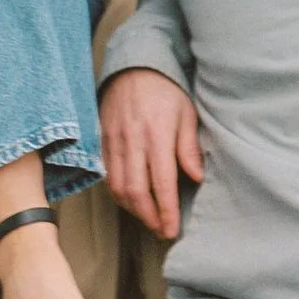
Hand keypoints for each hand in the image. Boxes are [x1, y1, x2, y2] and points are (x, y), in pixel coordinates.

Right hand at [102, 68, 202, 237]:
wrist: (134, 67)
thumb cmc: (166, 91)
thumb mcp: (187, 114)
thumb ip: (189, 147)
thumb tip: (197, 177)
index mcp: (157, 135)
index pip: (161, 183)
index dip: (166, 211)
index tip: (172, 230)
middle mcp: (132, 141)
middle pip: (135, 191)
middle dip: (149, 217)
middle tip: (161, 231)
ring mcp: (113, 141)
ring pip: (117, 186)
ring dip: (133, 209)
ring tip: (149, 219)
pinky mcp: (101, 140)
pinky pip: (106, 175)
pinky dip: (117, 193)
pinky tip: (131, 200)